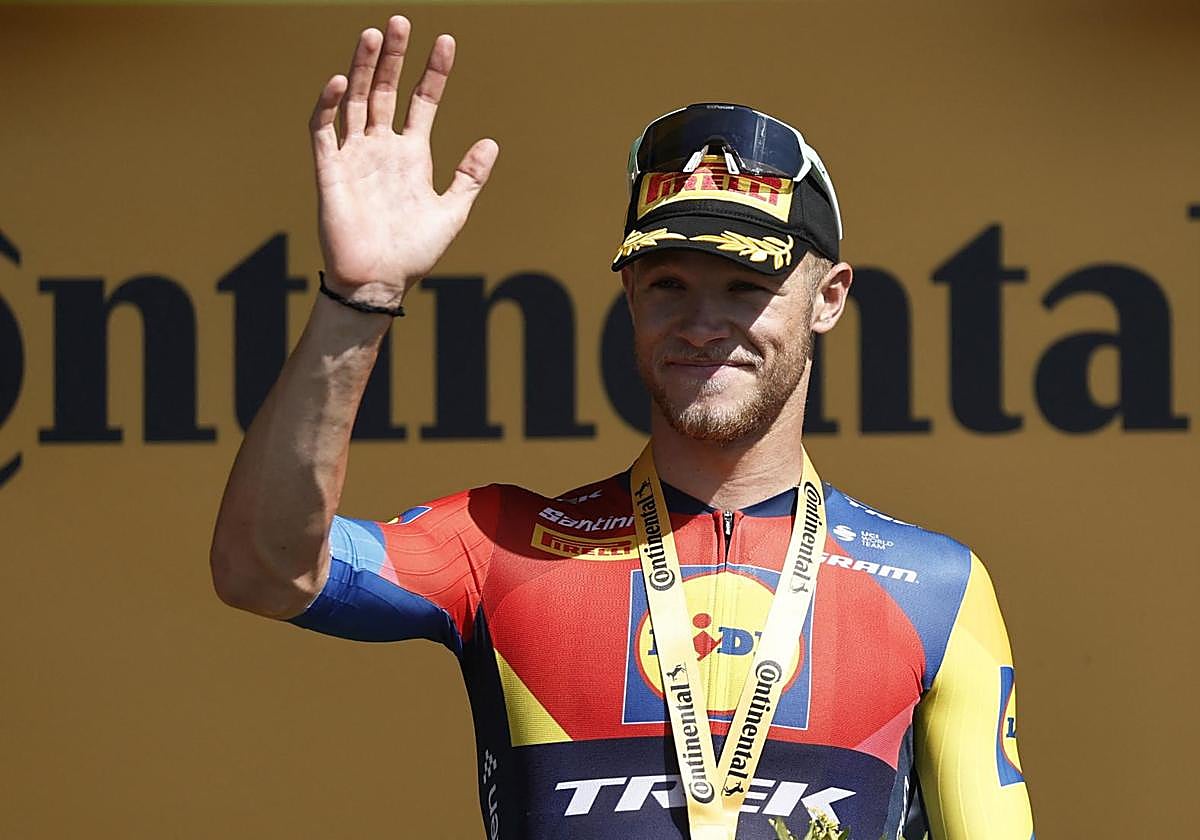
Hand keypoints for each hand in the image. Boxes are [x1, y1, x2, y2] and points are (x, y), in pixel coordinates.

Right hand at [309, 16, 498, 305]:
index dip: (433, 72)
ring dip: (363, 68)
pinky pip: (324, 131)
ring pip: (356, 101)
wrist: (379, 283)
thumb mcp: (451, 212)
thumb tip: (491, 141)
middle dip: (394, 57)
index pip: (422, 101)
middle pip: (386, 90)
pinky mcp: (330, 171)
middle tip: (401, 21)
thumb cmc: (413, 253)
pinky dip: (330, 105)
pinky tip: (342, 82)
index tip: (446, 41)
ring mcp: (354, 156)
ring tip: (374, 35)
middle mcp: (381, 148)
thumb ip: (469, 177)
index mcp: (411, 155)